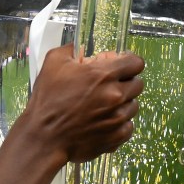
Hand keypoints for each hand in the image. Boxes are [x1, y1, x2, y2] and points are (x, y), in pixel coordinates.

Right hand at [22, 43, 143, 164]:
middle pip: (138, 84)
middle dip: (126, 81)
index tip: (120, 65)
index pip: (136, 63)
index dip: (129, 62)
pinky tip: (103, 120)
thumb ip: (70, 49)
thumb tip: (78, 46)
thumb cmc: (47, 100)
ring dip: (122, 103)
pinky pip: (129, 126)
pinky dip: (119, 122)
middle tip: (109, 85)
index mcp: (103, 75)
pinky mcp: (117, 136)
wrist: (45, 137)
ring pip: (133, 106)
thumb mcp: (53, 63)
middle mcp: (116, 96)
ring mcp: (119, 118)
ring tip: (103, 105)